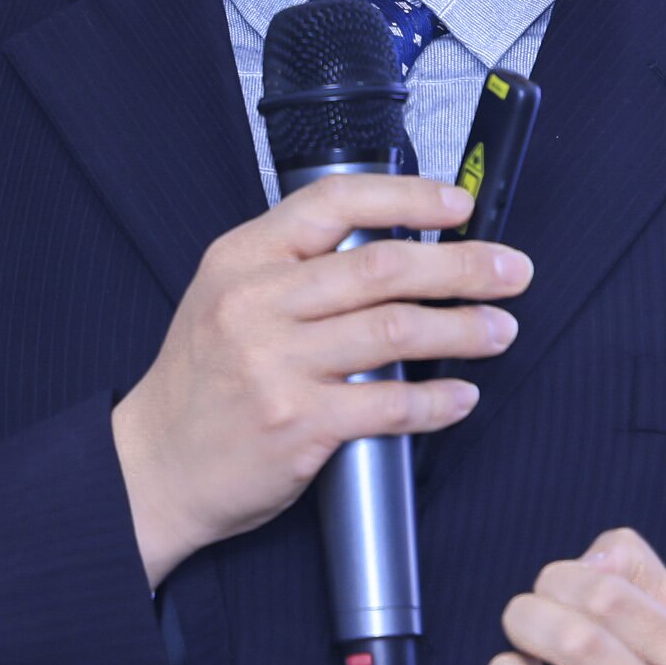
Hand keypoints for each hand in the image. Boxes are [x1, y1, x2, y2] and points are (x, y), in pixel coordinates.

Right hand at [110, 178, 532, 588]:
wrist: (153, 467)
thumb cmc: (200, 383)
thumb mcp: (226, 297)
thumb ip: (295, 268)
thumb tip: (396, 246)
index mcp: (242, 258)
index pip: (335, 203)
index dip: (408, 198)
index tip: (460, 206)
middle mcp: (256, 303)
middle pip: (382, 267)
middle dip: (463, 267)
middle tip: (512, 271)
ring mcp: (275, 365)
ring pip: (394, 332)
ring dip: (462, 330)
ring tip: (500, 330)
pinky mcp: (297, 424)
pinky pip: (388, 406)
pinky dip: (436, 402)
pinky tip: (461, 397)